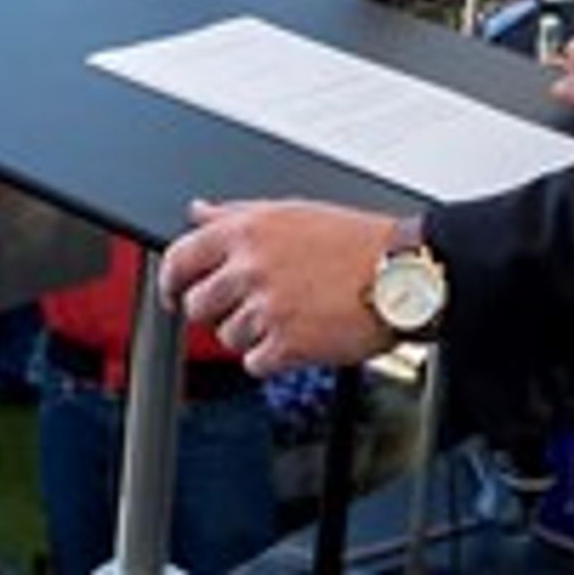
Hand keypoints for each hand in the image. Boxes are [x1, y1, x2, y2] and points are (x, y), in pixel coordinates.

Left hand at [159, 199, 400, 378]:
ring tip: (286, 316)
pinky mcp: (287, 344)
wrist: (403, 273)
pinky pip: (254, 363)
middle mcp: (250, 268)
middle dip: (215, 311)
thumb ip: (236, 214)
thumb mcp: (290, 211)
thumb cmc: (357, 241)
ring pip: (226, 337)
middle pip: (197, 305)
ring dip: (250, 334)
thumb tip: (198, 212)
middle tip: (244, 307)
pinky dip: (272, 357)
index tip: (173, 292)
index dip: (170, 280)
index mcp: (246, 232)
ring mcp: (267, 308)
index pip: (179, 257)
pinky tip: (297, 336)